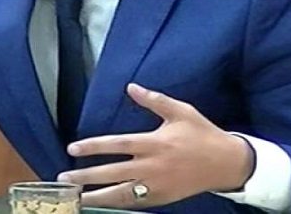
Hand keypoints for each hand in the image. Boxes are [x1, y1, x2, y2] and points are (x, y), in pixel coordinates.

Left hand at [57, 83, 252, 208]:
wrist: (227, 163)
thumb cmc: (202, 134)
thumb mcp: (181, 111)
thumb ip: (154, 100)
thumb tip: (131, 87)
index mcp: (155, 143)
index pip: (117, 145)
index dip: (93, 147)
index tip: (72, 150)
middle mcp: (152, 166)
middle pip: (113, 173)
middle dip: (87, 177)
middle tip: (63, 180)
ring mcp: (157, 185)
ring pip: (122, 194)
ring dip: (97, 197)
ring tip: (76, 198)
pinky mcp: (163, 198)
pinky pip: (136, 203)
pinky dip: (118, 205)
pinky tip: (102, 204)